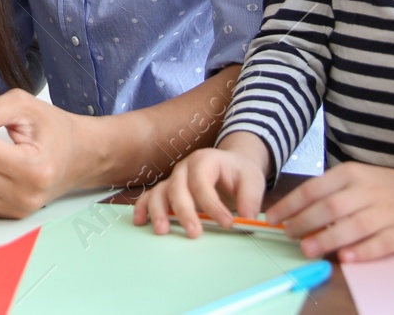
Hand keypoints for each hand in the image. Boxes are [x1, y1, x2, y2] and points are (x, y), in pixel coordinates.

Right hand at [135, 138, 268, 236]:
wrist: (231, 166)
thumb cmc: (240, 173)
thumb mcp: (252, 180)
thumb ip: (250, 198)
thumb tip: (247, 218)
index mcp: (204, 160)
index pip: (202, 182)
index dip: (212, 204)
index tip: (228, 224)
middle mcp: (184, 168)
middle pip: (177, 188)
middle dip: (184, 211)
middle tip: (194, 233)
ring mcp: (173, 179)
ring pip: (160, 192)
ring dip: (159, 211)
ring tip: (162, 231)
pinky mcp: (168, 190)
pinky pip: (151, 197)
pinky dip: (144, 208)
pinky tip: (141, 222)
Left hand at [263, 159, 393, 261]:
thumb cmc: (380, 187)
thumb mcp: (353, 179)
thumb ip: (327, 193)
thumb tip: (292, 213)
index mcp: (350, 175)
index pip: (314, 189)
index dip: (291, 204)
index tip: (273, 218)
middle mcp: (367, 191)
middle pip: (331, 207)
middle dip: (305, 222)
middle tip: (287, 235)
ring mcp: (386, 212)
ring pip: (354, 226)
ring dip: (328, 239)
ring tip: (307, 249)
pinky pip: (381, 243)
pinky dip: (362, 251)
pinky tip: (345, 258)